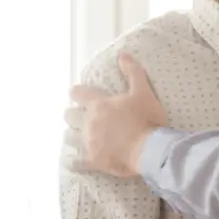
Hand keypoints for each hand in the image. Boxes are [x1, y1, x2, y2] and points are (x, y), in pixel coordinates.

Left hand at [64, 53, 166, 176]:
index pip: (78, 93)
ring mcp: (88, 142)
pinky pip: (76, 162)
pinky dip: (75, 162)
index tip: (78, 94)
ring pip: (70, 137)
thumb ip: (132, 73)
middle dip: (72, 114)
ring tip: (81, 138)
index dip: (76, 92)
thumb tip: (122, 54)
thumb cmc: (146, 119)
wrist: (149, 149)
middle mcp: (89, 122)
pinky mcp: (92, 160)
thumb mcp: (143, 92)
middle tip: (83, 117)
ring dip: (74, 135)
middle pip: (69, 115)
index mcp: (99, 104)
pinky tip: (75, 163)